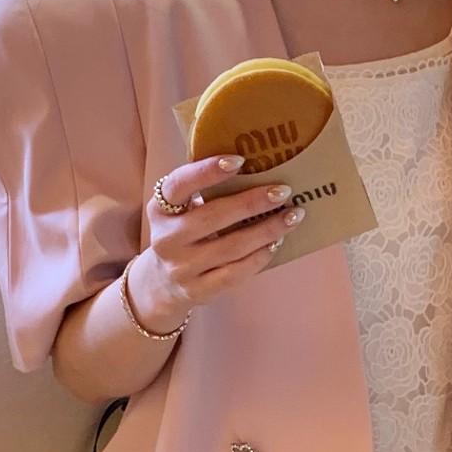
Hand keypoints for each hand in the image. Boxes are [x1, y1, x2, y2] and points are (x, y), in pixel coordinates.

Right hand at [128, 156, 306, 334]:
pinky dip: (259, 258)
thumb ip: (203, 190)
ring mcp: (180, 268)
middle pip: (213, 217)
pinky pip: (234, 274)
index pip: (179, 185)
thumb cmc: (183, 234)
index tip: (239, 160)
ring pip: (230, 247)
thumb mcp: (180, 210)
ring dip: (266, 230)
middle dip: (252, 203)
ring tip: (291, 217)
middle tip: (282, 192)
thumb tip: (257, 166)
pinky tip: (276, 244)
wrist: (163, 283)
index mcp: (160, 209)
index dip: (207, 171)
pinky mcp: (197, 291)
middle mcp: (166, 239)